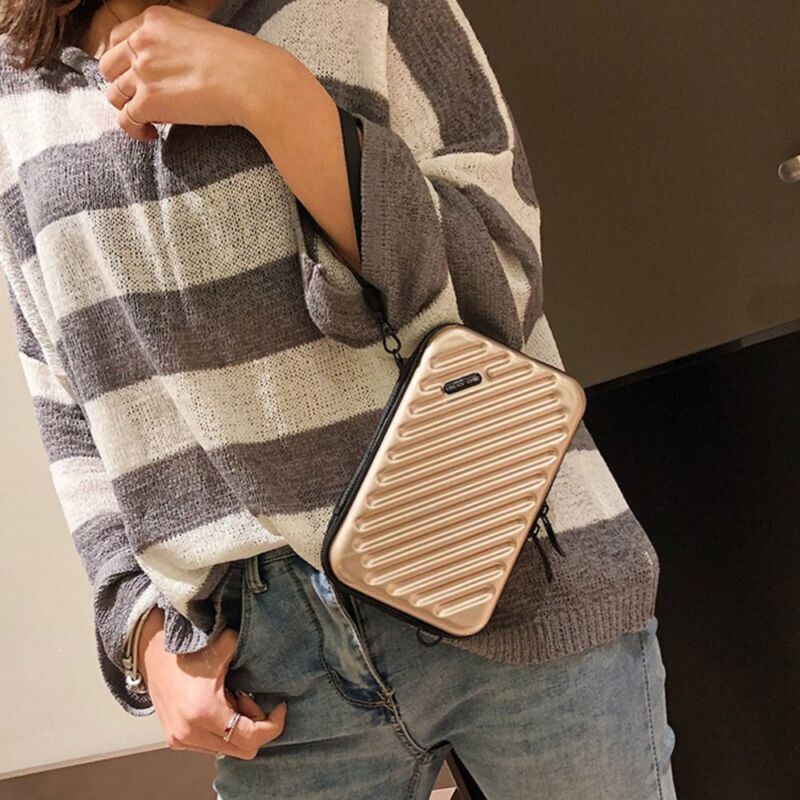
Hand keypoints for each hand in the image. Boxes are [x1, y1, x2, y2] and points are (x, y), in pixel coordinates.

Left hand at [97, 4, 287, 139]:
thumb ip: (174, 45)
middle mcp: (142, 41)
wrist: (254, 81)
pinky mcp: (150, 101)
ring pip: (114, 95)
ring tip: (150, 121)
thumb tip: (170, 72)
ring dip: (129, 109)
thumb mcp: (200, 35)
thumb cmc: (241, 62)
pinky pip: (126, 119)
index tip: (136, 78)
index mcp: (155, 19)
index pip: (118, 39)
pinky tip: (152, 134)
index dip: (124, 62)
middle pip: (109, 67)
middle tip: (141, 100)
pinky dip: (135, 130)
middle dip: (122, 85)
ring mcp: (143, 71)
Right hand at [138, 608, 286, 758]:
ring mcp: (182, 740)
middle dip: (255, 726)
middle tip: (248, 697)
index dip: (273, 724)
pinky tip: (218, 706)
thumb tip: (273, 655)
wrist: (154, 655)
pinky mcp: (177, 741)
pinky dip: (223, 730)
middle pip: (244, 750)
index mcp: (205, 711)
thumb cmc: (189, 651)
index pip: (251, 737)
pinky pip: (213, 746)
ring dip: (238, 728)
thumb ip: (249, 650)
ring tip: (231, 699)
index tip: (280, 707)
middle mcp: (191, 732)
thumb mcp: (225, 645)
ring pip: (228, 750)